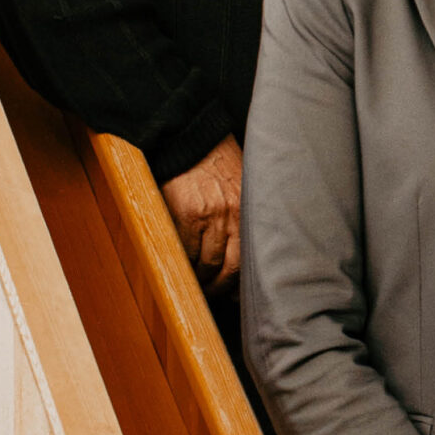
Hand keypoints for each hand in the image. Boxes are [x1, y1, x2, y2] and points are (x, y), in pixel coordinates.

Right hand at [162, 136, 243, 291]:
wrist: (191, 139)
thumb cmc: (218, 163)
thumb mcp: (243, 187)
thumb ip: (244, 217)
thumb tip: (248, 253)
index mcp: (251, 212)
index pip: (251, 259)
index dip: (243, 284)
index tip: (238, 295)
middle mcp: (235, 216)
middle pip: (230, 269)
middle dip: (220, 288)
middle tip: (213, 294)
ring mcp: (211, 217)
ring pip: (206, 264)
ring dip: (200, 280)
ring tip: (197, 284)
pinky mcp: (186, 214)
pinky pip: (185, 250)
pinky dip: (184, 263)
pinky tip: (183, 267)